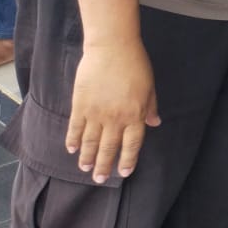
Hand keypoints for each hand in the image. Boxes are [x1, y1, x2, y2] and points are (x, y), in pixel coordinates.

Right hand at [66, 39, 161, 181]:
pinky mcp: (80, 106)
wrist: (112, 47)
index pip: (132, 144)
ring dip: (87, 158)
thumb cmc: (135, 64)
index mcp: (135, 114)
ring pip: (91, 142)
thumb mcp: (149, 86)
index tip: (124, 172)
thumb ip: (150, 107)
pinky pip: (75, 128)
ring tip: (85, 169)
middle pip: (109, 148)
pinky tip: (72, 150)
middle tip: (99, 180)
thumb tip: (155, 123)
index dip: (128, 160)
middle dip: (104, 166)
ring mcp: (96, 113)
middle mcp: (115, 118)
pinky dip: (73, 140)